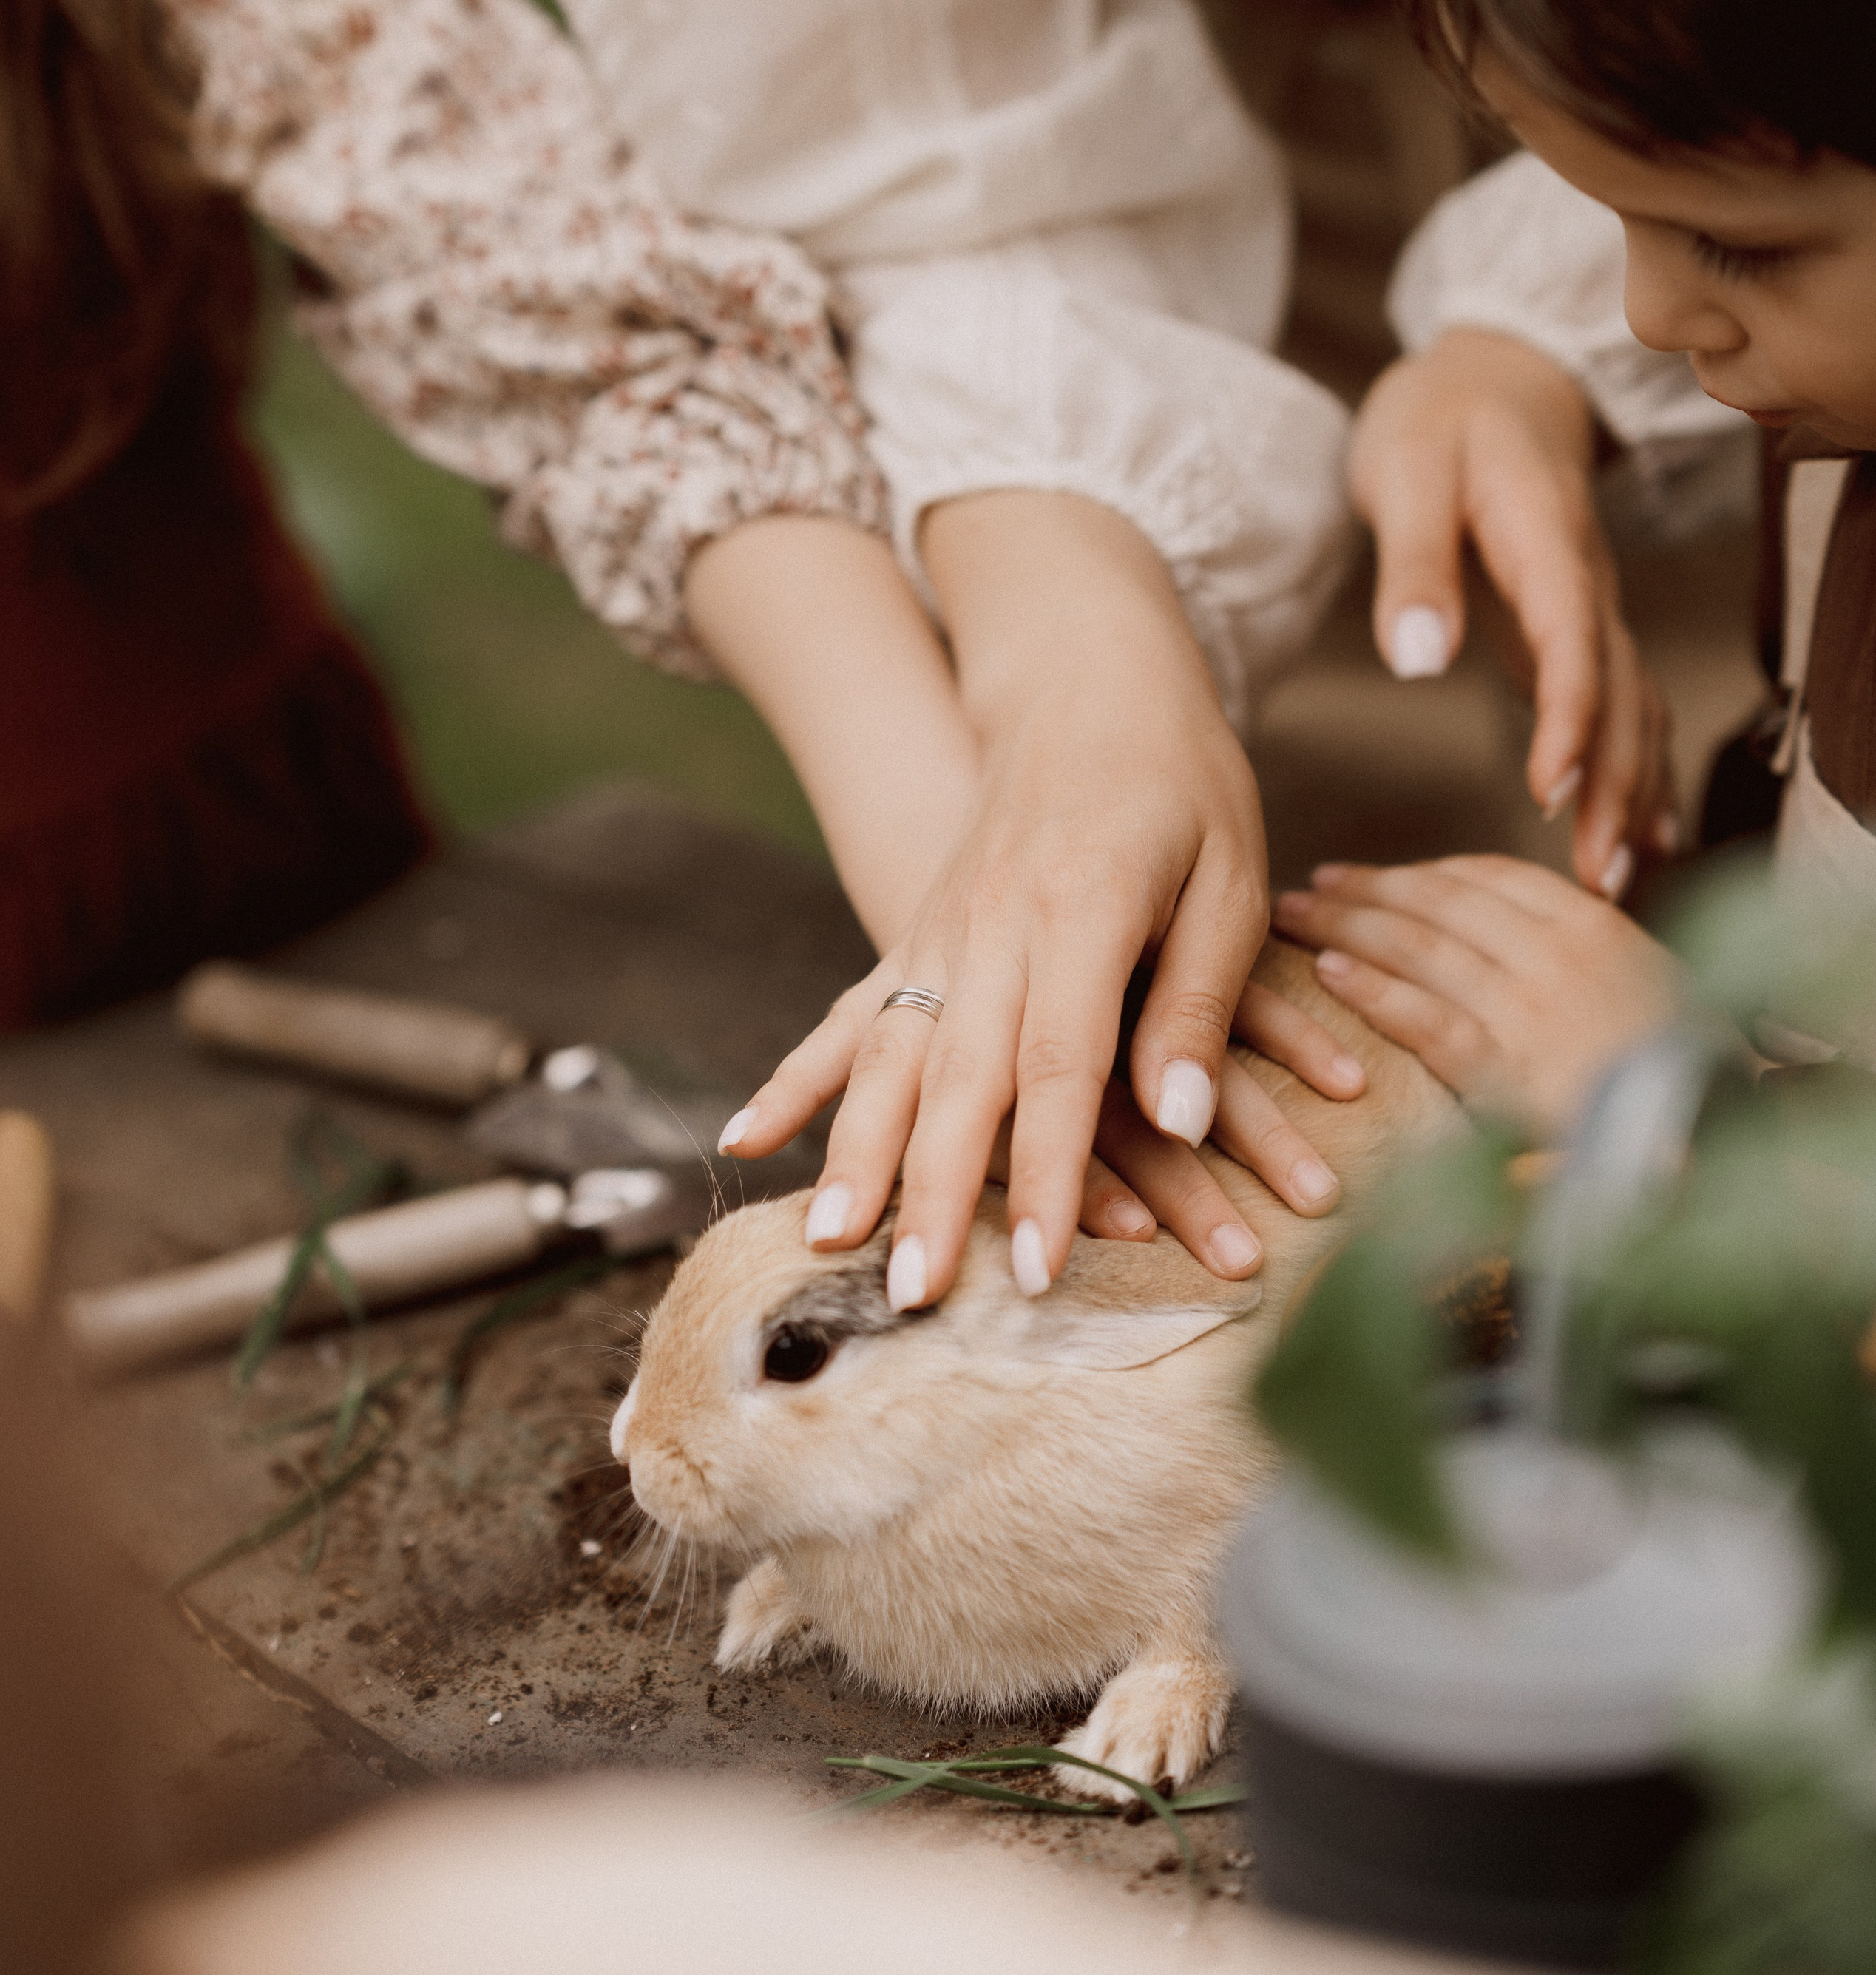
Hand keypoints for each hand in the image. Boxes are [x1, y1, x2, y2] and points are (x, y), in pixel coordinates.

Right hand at [720, 496, 1365, 1307]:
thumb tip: (1180, 1122)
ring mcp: (940, 928)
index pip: (1061, 1068)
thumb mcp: (1229, 878)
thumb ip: (1197, 1002)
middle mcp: (992, 923)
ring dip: (856, 1155)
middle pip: (957, 1080)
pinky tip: (745, 1141)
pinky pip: (848, 1016)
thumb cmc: (1183, 783)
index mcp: (1081, 908)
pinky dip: (796, 1082)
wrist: (1087, 679)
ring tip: (823, 1244)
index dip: (1053, 1177)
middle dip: (933, 1194)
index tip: (1041, 1272)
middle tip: (912, 1296)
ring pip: (889, 1057)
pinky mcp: (916, 931)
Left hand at [1273, 854, 1683, 1133]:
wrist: (1722, 1144)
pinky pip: (1428, 1019)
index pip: (1491, 878)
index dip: (1424, 874)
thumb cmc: (1694, 1075)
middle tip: (1314, 885)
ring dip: (1348, 925)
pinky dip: (1375, 992)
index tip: (1379, 875)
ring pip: (1421, 948)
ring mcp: (1531, 1009)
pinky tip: (1330, 974)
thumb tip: (1525, 938)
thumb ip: (1589, 957)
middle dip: (1369, 889)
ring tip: (1297, 915)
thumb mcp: (1655, 991)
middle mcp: (1558, 954)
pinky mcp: (1508, 1071)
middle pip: (1441, 902)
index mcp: (1597, 927)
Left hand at [1350, 331, 1675, 897]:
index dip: (1570, 721)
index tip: (1553, 792)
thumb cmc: (1438, 418)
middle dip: (1615, 788)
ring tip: (1616, 881)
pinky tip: (1631, 831)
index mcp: (1544, 540)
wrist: (1495, 375)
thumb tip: (1415, 658)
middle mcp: (1584, 581)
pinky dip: (1630, 768)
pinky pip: (1620, 703)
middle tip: (1598, 881)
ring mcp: (1589, 605)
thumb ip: (1412, 561)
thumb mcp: (1405, 469)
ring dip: (1631, 792)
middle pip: (1620, 694)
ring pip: (1632, 707)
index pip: (1572, 643)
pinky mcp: (1576, 625)